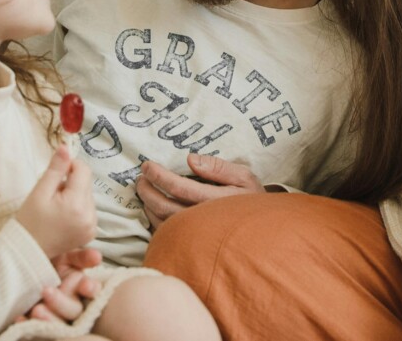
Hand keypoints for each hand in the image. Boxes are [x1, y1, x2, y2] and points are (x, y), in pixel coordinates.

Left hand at [14, 248, 102, 324]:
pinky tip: (21, 319)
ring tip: (36, 310)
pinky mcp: (38, 324)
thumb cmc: (48, 261)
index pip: (92, 290)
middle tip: (47, 292)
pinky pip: (35, 329)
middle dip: (61, 303)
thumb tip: (97, 257)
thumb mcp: (64, 257)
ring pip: (57, 323)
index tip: (86, 286)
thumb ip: (80, 257)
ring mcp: (55, 316)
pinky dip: (28, 324)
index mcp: (80, 286)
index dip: (91, 289)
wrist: (21, 268)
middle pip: (73, 309)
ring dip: (49, 318)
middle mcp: (71, 304)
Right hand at [16, 145, 96, 257]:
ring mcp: (92, 227)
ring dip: (74, 195)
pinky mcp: (90, 233)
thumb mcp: (39, 192)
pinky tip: (62, 216)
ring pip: (87, 195)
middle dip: (71, 183)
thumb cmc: (29, 221)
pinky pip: (88, 209)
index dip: (69, 166)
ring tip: (55, 208)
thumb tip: (66, 147)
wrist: (26, 252)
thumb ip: (55, 169)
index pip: (84, 170)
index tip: (55, 175)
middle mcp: (90, 216)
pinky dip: (77, 207)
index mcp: (77, 204)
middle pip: (87, 183)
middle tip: (52, 196)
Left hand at [136, 153, 262, 229]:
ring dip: (147, 204)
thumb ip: (219, 167)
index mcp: (214, 200)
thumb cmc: (251, 199)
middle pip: (162, 205)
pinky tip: (151, 208)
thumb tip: (190, 159)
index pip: (177, 187)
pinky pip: (164, 233)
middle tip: (140, 177)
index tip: (147, 165)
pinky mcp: (190, 243)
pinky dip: (152, 220)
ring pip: (160, 221)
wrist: (261, 230)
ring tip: (144, 188)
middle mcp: (201, 219)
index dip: (158, 175)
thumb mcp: (244, 177)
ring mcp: (194, 234)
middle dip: (146, 189)